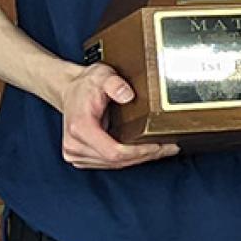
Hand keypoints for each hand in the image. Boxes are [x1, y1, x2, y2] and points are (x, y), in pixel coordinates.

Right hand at [59, 63, 178, 169]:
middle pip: (117, 161)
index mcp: (80, 128)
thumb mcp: (102, 75)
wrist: (70, 90)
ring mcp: (76, 153)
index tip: (159, 146)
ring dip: (140, 159)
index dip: (139, 152)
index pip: (114, 152)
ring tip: (163, 149)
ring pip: (114, 165)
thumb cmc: (86, 84)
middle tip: (170, 147)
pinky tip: (145, 152)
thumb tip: (127, 96)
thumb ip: (115, 84)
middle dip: (146, 156)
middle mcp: (75, 145)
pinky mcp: (81, 156)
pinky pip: (109, 163)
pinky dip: (129, 159)